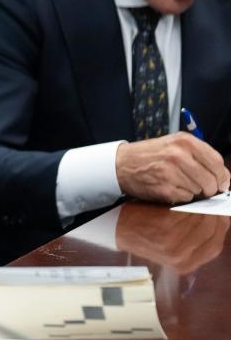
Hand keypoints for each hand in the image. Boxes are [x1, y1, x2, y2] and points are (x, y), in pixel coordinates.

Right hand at [115, 133, 229, 203]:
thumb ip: (198, 156)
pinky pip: (186, 198)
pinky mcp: (164, 188)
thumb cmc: (148, 155)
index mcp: (184, 141)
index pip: (217, 162)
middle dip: (209, 188)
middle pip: (211, 179)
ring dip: (193, 191)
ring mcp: (171, 172)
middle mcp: (178, 154)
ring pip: (199, 190)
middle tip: (202, 188)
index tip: (222, 183)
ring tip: (178, 183)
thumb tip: (223, 176)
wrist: (120, 164)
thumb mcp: (174, 145)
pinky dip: (181, 196)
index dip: (222, 176)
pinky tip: (170, 188)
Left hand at [115, 202, 228, 273]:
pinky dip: (190, 203)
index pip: (216, 245)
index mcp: (186, 264)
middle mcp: (182, 258)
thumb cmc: (145, 233)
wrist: (116, 229)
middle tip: (214, 199)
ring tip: (202, 197)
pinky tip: (187, 197)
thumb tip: (218, 219)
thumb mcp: (171, 245)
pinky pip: (187, 212)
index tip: (221, 211)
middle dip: (215, 213)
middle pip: (212, 231)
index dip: (220, 225)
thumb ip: (193, 239)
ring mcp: (174, 245)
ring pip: (202, 220)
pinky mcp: (165, 229)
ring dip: (204, 206)